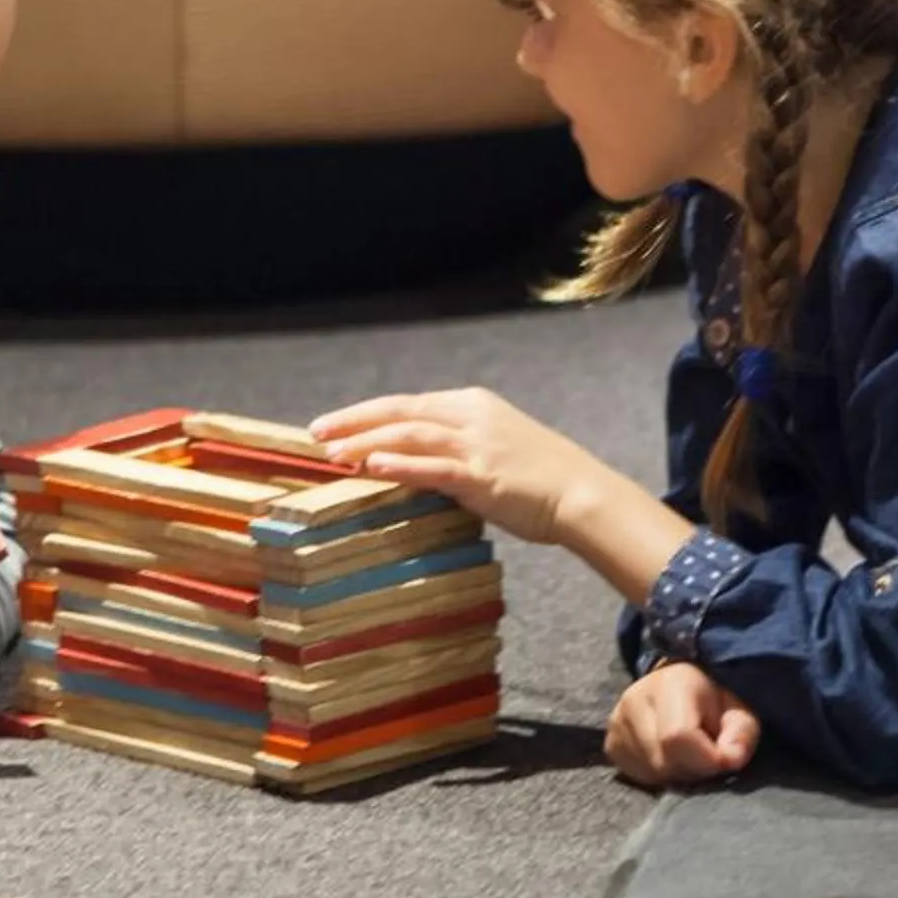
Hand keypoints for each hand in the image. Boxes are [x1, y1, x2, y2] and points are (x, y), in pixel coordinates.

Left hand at [310, 388, 612, 543]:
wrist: (581, 493)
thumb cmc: (539, 477)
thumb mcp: (493, 448)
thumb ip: (452, 450)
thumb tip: (409, 464)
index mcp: (470, 404)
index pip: (407, 404)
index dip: (365, 413)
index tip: (331, 425)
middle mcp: (470, 415)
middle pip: (400, 411)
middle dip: (354, 421)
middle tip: (315, 433)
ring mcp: (477, 444)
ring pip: (410, 435)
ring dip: (368, 442)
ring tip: (334, 454)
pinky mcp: (483, 475)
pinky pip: (434, 467)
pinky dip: (401, 465)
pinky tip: (373, 466)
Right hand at [605, 661, 760, 787]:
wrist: (676, 686)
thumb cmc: (712, 701)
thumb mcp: (739, 711)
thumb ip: (741, 735)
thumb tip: (730, 760)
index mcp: (670, 684)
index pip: (678, 737)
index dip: (706, 758)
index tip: (724, 758)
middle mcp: (634, 700)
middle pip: (664, 762)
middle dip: (694, 770)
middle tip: (706, 754)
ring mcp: (616, 723)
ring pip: (651, 774)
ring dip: (677, 775)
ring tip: (688, 755)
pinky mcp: (610, 744)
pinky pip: (638, 778)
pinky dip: (660, 777)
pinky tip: (669, 758)